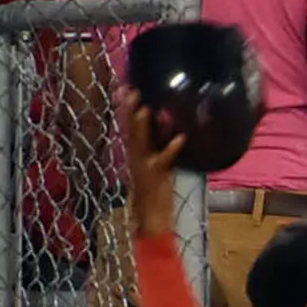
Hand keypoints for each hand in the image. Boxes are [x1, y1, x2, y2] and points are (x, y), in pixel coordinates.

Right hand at [116, 90, 185, 239]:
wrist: (151, 218)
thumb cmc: (156, 190)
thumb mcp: (156, 163)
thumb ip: (159, 144)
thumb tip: (164, 122)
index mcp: (135, 152)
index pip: (130, 125)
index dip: (127, 108)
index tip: (125, 88)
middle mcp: (136, 156)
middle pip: (131, 128)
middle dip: (129, 109)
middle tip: (131, 90)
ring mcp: (145, 164)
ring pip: (142, 141)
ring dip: (144, 125)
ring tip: (147, 108)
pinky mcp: (158, 174)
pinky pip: (165, 158)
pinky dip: (172, 148)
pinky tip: (181, 137)